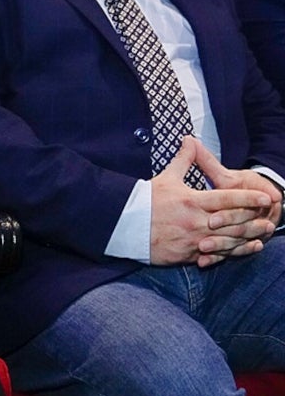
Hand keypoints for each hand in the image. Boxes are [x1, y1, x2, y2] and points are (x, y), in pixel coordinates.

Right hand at [149, 138, 274, 266]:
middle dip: (254, 220)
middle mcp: (196, 221)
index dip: (249, 198)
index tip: (266, 197)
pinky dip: (232, 253)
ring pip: (228, 241)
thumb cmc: (146, 201)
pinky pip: (214, 255)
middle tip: (271, 218)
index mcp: (192, 201)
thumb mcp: (166, 178)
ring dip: (248, 238)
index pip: (227, 199)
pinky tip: (244, 249)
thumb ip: (183, 160)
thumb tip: (190, 140)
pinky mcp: (187, 254)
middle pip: (233, 222)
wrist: (125, 225)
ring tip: (263, 235)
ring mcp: (193, 240)